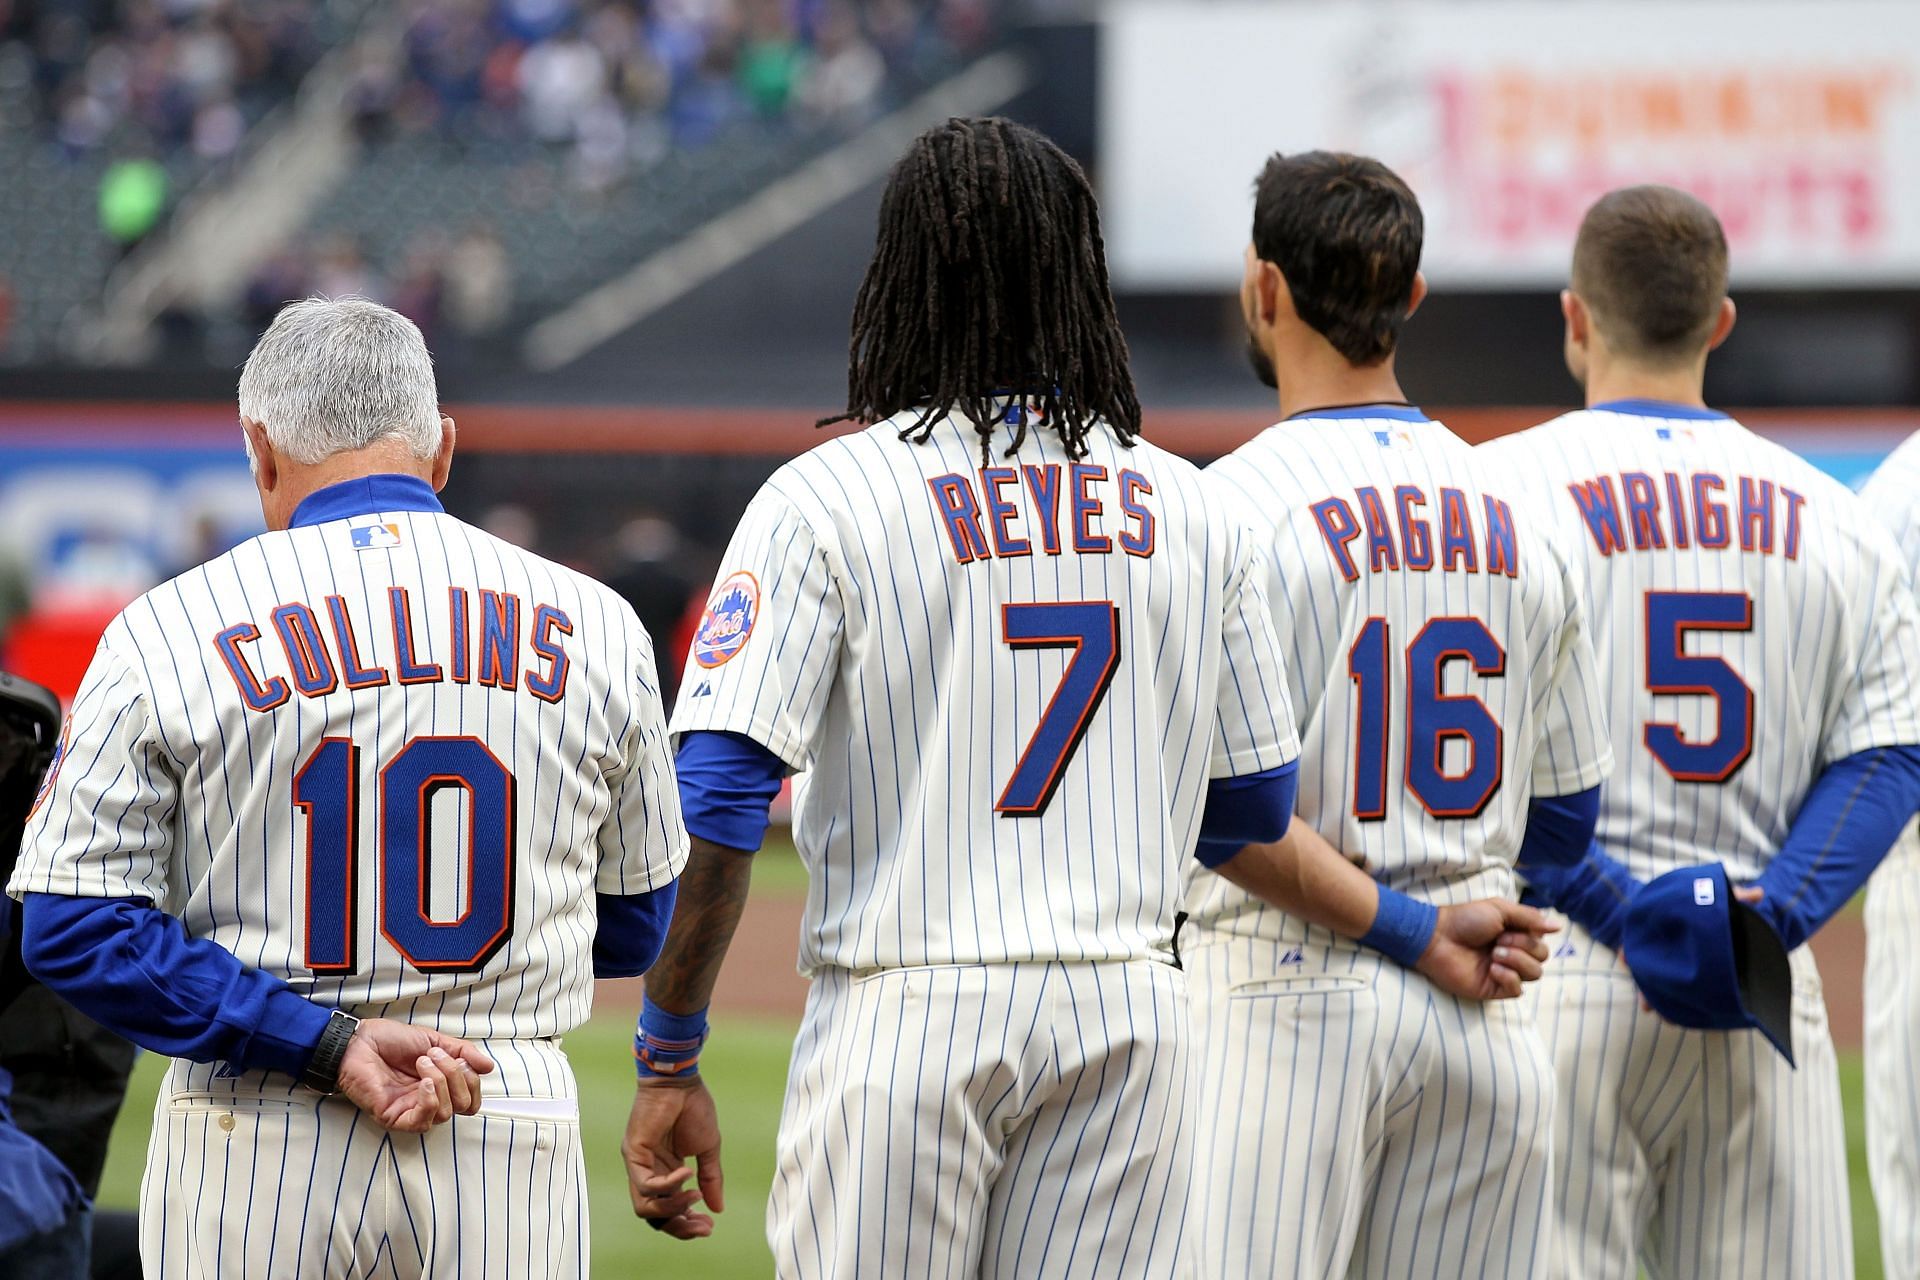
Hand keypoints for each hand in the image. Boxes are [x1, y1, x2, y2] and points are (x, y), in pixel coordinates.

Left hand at [336, 1018, 494, 1133]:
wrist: (359, 1042)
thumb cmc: (390, 1040)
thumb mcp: (434, 1040)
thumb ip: (463, 1052)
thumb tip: (488, 1067)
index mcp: (441, 1085)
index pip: (471, 1098)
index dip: (473, 1080)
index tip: (461, 1058)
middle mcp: (429, 1101)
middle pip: (464, 1106)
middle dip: (457, 1076)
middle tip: (436, 1056)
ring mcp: (413, 1111)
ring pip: (446, 1113)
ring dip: (441, 1081)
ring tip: (422, 1062)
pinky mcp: (396, 1118)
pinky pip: (423, 1121)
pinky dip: (430, 1100)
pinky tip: (424, 1083)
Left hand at [624, 1077, 724, 1238]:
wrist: (680, 1081)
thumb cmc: (693, 1108)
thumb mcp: (708, 1149)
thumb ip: (711, 1178)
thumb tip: (717, 1208)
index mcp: (665, 1172)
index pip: (669, 1211)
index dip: (687, 1223)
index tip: (709, 1226)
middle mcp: (648, 1173)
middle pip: (655, 1217)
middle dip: (680, 1226)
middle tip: (703, 1227)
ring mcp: (638, 1165)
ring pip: (645, 1208)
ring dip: (673, 1208)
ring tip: (695, 1196)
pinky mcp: (633, 1154)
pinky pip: (645, 1184)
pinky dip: (668, 1185)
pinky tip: (687, 1173)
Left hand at [1415, 899, 1557, 1000]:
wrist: (1437, 937)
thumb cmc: (1465, 919)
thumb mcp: (1500, 909)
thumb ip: (1530, 918)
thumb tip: (1559, 925)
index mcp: (1516, 935)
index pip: (1542, 940)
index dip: (1531, 935)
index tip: (1509, 928)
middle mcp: (1513, 954)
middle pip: (1542, 958)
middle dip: (1523, 947)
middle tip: (1498, 940)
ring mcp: (1504, 972)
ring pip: (1534, 974)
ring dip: (1517, 961)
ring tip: (1495, 954)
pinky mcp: (1493, 988)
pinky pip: (1517, 990)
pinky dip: (1509, 978)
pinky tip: (1493, 969)